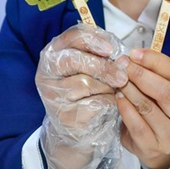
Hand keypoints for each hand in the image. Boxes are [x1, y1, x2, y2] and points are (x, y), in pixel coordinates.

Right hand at [35, 23, 128, 168]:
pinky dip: (108, 105)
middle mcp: (46, 73)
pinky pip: (94, 104)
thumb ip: (98, 56)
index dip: (94, 40)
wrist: (74, 131)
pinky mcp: (65, 116)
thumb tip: (121, 56)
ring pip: (86, 84)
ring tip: (115, 92)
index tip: (112, 50)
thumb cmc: (84, 94)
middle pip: (75, 61)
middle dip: (103, 67)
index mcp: (52, 54)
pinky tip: (111, 106)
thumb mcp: (86, 69)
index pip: (72, 37)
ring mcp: (53, 96)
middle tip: (122, 76)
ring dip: (108, 88)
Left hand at [116, 48, 169, 168]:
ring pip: (149, 108)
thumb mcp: (164, 90)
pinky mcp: (155, 147)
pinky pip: (137, 125)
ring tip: (118, 80)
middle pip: (167, 92)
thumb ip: (155, 74)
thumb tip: (133, 57)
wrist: (156, 147)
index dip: (156, 61)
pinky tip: (118, 98)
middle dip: (141, 75)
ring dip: (130, 90)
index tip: (135, 53)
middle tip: (123, 66)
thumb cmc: (160, 111)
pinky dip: (125, 108)